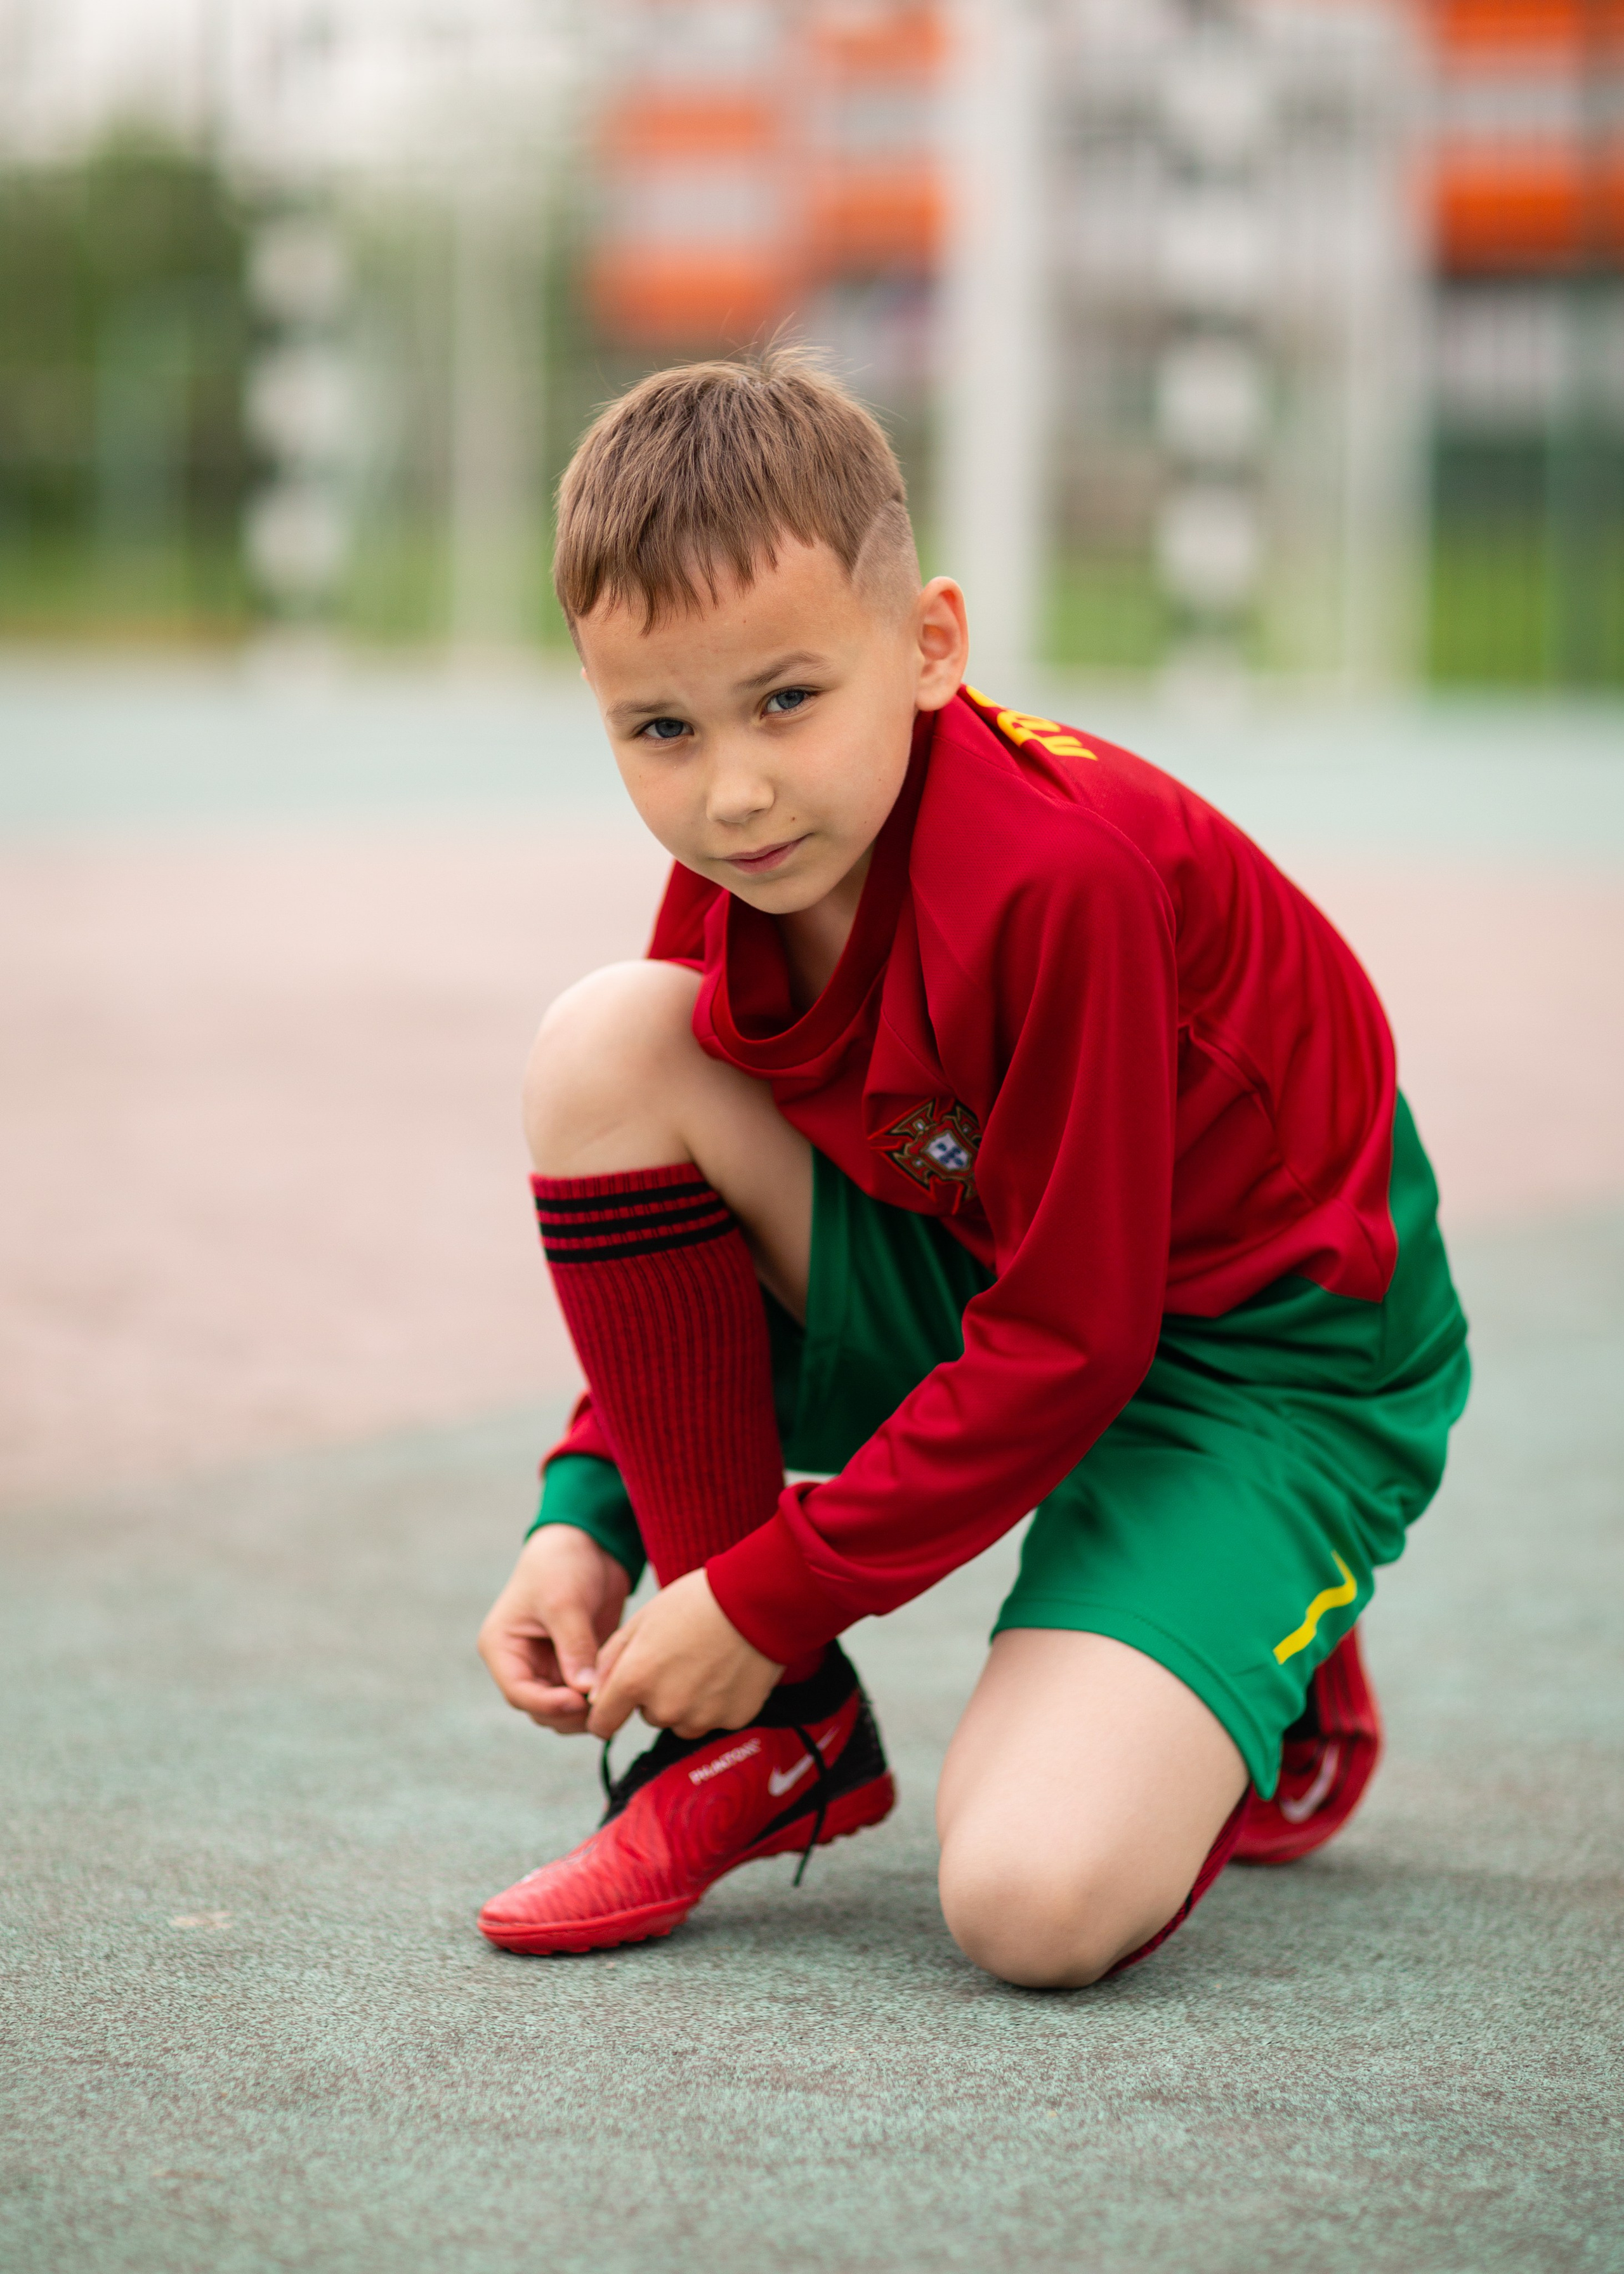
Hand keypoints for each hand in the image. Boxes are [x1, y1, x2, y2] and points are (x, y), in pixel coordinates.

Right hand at [477, 1526, 630, 1732]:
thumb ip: (574, 1648)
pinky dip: (599, 1697)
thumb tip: (586, 1693)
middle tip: (604, 1704)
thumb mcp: (564, 1603)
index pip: (518, 1693)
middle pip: (541, 1708)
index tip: (580, 1701)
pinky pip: (584, 1695)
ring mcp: (548, 1665)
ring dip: (586, 1710)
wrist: (588, 1541)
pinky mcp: (574, 1664)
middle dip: (570, 1712)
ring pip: (563, 1709)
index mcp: (502, 1647)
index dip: (548, 1704)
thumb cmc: (562, 1563)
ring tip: (614, 1697)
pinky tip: (620, 1686)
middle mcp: (522, 1662)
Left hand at [586, 1568, 780, 1740]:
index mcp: (634, 1681)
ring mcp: (701, 1717)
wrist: (757, 1600)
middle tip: (678, 1656)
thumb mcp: (640, 1621)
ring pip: (681, 1721)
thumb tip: (595, 1697)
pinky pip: (713, 1718)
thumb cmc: (694, 1602)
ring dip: (686, 1702)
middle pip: (648, 1716)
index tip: (617, 1701)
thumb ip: (610, 1662)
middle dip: (655, 1694)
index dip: (607, 1712)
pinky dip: (717, 1701)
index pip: (603, 1724)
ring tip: (706, 1661)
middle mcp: (665, 1708)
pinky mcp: (732, 1719)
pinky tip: (728, 1669)